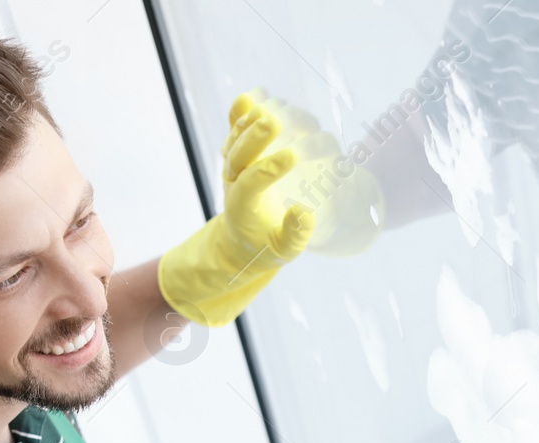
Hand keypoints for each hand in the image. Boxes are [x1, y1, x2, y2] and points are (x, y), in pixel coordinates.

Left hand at [157, 93, 315, 326]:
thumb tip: (304, 211)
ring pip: (238, 136)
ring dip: (254, 120)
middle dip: (256, 136)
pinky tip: (256, 94)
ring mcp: (234, 162)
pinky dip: (242, 109)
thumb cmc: (266, 245)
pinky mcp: (237, 150)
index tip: (295, 156)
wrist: (239, 239)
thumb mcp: (284, 251)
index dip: (271, 167)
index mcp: (243, 206)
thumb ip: (295, 235)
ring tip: (274, 110)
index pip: (252, 182)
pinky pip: (234, 125)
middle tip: (274, 122)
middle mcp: (234, 180)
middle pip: (239, 153)